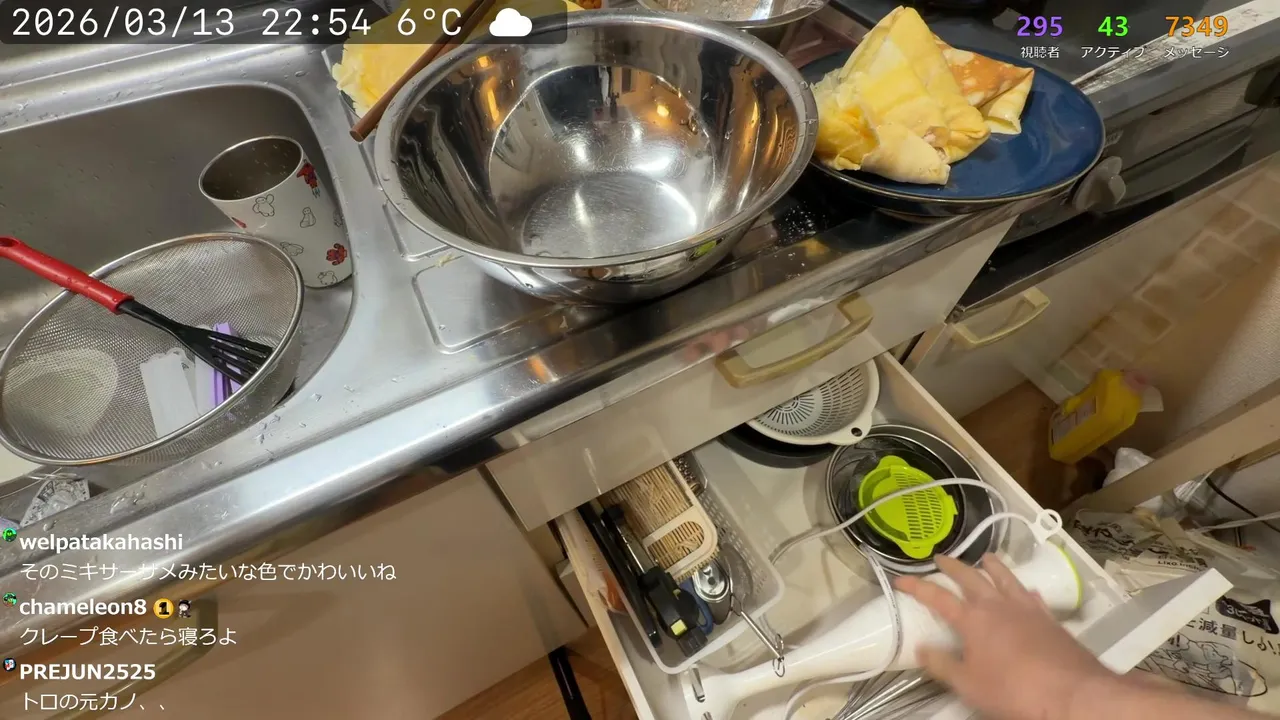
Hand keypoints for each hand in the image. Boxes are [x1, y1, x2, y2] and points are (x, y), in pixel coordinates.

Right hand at [894, 554, 1115, 719]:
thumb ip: (943, 665)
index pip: (937, 597)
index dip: (916, 586)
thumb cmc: (1014, 691)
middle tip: (941, 557)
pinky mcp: (1050, 619)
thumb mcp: (969, 685)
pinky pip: (1032, 596)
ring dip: (992, 566)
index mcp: (973, 619)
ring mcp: (1027, 609)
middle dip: (953, 566)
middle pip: (971, 578)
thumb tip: (921, 648)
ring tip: (985, 558)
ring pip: (1005, 578)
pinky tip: (1025, 591)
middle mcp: (998, 606)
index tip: (900, 578)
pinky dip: (1022, 589)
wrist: (1073, 694)